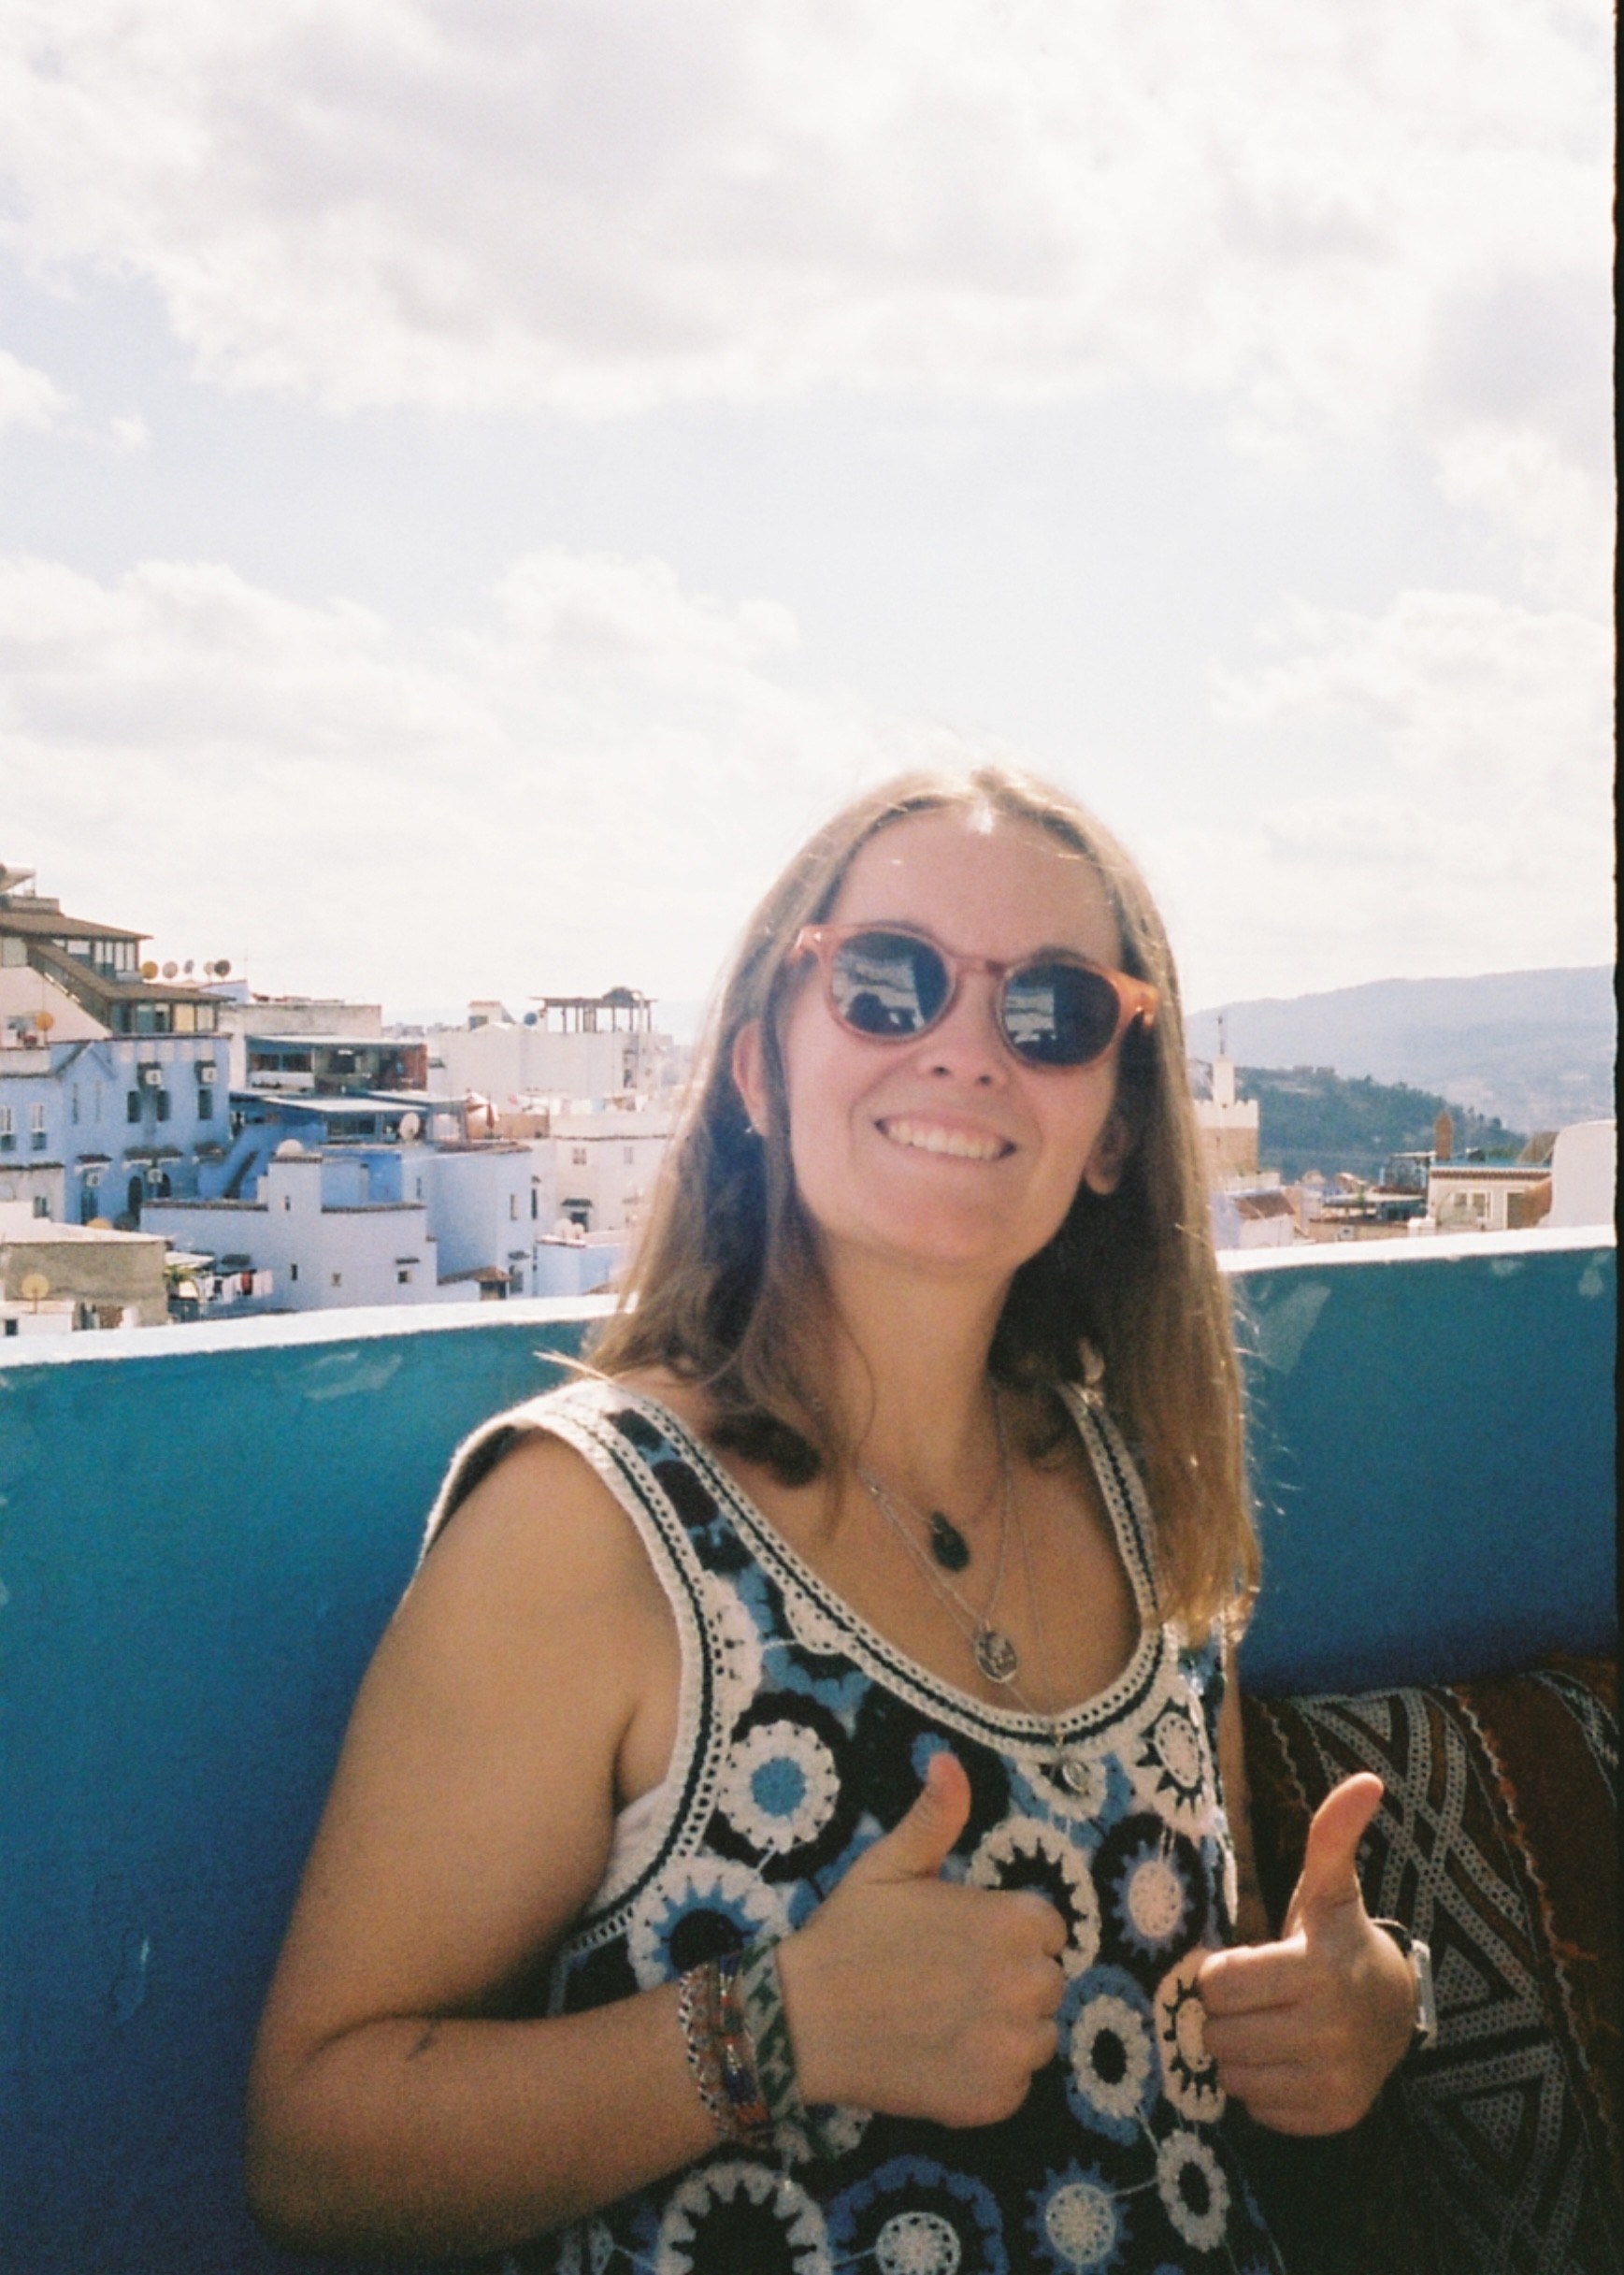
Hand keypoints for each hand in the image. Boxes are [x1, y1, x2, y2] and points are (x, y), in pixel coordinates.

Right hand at [777, 1751, 1065, 2127]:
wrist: (804, 2020)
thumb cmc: (850, 1934)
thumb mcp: (890, 1863)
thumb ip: (935, 1816)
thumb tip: (948, 1759)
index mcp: (1013, 1923)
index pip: (1048, 1930)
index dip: (1007, 1934)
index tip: (964, 1942)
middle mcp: (1028, 1985)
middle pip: (1047, 1984)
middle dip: (1008, 1982)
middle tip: (948, 1982)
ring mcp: (1014, 2049)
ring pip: (1036, 2037)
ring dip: (1004, 2031)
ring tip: (944, 2021)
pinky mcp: (995, 2100)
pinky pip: (1014, 2084)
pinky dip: (986, 2077)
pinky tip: (940, 2058)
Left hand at [1198, 1773, 1414, 2134]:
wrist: (1395, 2010)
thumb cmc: (1338, 1941)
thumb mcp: (1329, 1888)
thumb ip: (1332, 1836)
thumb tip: (1367, 1780)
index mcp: (1317, 1970)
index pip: (1218, 1983)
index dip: (1221, 1972)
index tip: (1245, 1963)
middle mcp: (1329, 2031)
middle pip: (1219, 2034)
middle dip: (1225, 2015)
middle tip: (1253, 1999)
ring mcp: (1335, 2080)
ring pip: (1233, 2076)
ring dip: (1239, 2054)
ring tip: (1266, 2027)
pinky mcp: (1335, 2115)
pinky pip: (1259, 2110)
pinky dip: (1262, 2089)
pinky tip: (1285, 2061)